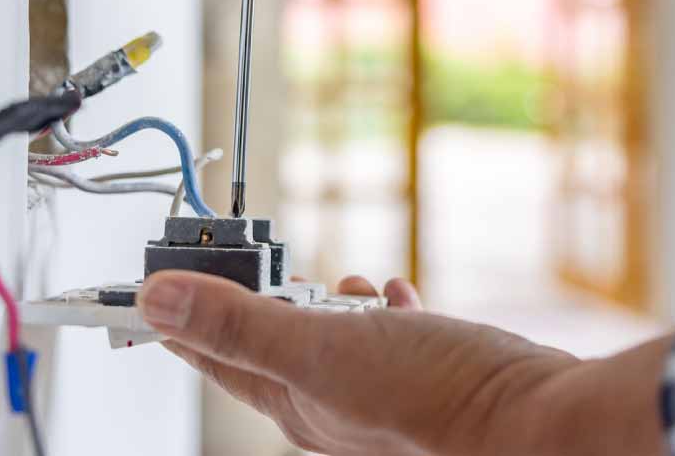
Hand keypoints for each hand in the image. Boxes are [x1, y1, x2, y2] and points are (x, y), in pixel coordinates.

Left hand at [138, 271, 667, 455]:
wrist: (528, 416)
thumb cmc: (433, 395)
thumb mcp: (321, 347)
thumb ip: (239, 323)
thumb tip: (159, 299)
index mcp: (291, 401)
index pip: (209, 355)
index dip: (174, 319)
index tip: (146, 286)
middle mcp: (326, 403)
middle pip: (266, 343)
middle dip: (255, 298)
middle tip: (243, 260)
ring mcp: (373, 391)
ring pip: (327, 338)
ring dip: (323, 300)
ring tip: (336, 279)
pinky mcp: (417, 375)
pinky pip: (383, 338)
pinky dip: (379, 312)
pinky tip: (396, 297)